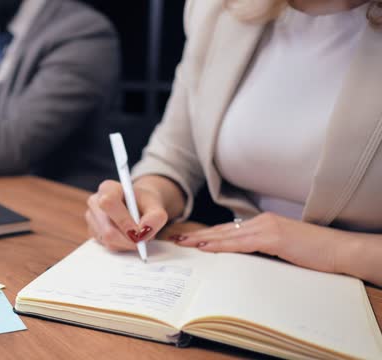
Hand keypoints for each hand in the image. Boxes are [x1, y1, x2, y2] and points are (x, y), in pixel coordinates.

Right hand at [85, 179, 169, 251]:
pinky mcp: (92, 232)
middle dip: (128, 239)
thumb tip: (145, 231)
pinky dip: (122, 246)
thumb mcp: (155, 205)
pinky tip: (128, 237)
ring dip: (127, 243)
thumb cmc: (144, 203)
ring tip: (137, 235)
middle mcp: (95, 202)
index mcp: (108, 188)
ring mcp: (91, 218)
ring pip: (108, 241)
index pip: (108, 203)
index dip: (124, 220)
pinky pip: (107, 246)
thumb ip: (156, 216)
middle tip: (142, 241)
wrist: (137, 206)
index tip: (138, 232)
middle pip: (107, 229)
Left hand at [174, 212, 340, 272]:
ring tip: (184, 243)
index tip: (187, 239)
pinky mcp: (274, 236)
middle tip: (176, 239)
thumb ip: (261, 250)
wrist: (339, 250)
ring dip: (203, 240)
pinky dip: (222, 246)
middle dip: (197, 236)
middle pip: (221, 230)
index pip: (227, 230)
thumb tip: (240, 260)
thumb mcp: (281, 251)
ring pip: (227, 235)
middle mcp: (261, 222)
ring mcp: (267, 227)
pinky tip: (207, 248)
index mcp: (262, 224)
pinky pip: (241, 243)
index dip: (206, 235)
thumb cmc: (313, 253)